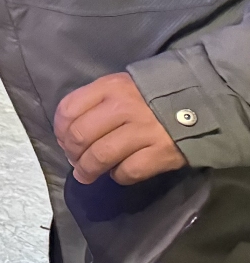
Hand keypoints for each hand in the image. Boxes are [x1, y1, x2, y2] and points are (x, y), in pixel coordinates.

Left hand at [55, 72, 189, 184]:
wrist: (202, 102)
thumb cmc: (152, 96)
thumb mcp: (121, 86)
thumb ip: (95, 102)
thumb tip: (70, 134)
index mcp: (110, 87)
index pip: (68, 109)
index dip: (60, 130)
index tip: (64, 141)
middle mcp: (123, 106)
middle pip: (80, 136)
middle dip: (72, 153)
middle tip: (76, 161)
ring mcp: (144, 130)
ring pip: (100, 156)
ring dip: (88, 170)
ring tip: (87, 174)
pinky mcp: (162, 152)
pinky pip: (129, 171)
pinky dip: (119, 176)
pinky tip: (119, 173)